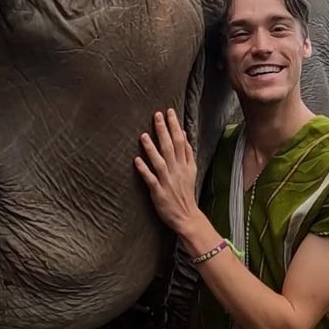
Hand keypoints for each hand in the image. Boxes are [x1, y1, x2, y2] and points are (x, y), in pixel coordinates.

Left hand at [134, 109, 200, 234]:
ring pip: (159, 162)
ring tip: (144, 136)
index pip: (180, 141)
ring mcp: (167, 181)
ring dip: (152, 149)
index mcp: (185, 165)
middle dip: (163, 131)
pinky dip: (144, 170)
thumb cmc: (186, 193)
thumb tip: (183, 134)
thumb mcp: (191, 171)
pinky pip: (150, 179)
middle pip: (170, 147)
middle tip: (157, 115)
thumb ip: (187, 153)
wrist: (186, 216)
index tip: (169, 112)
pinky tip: (137, 160)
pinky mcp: (158, 192)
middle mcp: (176, 171)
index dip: (174, 126)